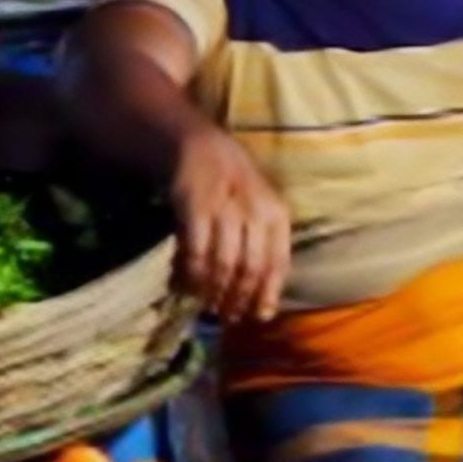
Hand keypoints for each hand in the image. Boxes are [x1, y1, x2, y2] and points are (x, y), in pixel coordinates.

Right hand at [170, 126, 290, 322]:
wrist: (198, 144)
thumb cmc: (233, 186)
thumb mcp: (260, 210)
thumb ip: (264, 249)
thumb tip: (264, 305)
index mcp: (277, 214)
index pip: (278, 263)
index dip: (268, 294)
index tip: (257, 317)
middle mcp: (256, 210)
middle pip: (251, 268)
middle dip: (238, 298)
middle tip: (226, 316)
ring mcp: (226, 207)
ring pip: (224, 263)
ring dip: (213, 291)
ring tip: (206, 304)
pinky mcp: (195, 204)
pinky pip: (195, 250)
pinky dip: (190, 273)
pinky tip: (184, 284)